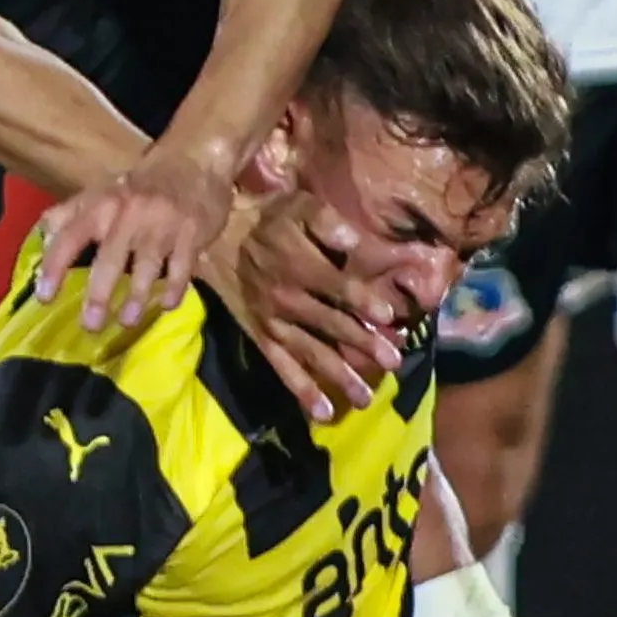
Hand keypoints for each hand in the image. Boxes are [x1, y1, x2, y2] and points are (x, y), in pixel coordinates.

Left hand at [34, 141, 234, 331]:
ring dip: (137, 298)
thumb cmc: (140, 185)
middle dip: (99, 295)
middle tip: (90, 326)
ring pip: (147, 268)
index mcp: (102, 205)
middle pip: (110, 261)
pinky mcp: (192, 234)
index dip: (54, 267)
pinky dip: (174, 289)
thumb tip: (42, 239)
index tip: (44, 297)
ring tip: (128, 322)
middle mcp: (129, 215)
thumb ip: (69, 214)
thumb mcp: (101, 191)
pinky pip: (183, 268)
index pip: (70, 237)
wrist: (194, 162)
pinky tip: (168, 305)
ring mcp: (162, 226)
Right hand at [204, 190, 405, 424]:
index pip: (336, 285)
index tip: (388, 316)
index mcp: (298, 264)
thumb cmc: (272, 219)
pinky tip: (322, 411)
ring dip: (338, 375)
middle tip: (393, 362)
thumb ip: (327, 222)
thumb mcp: (298, 205)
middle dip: (363, 343)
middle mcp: (287, 298)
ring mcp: (273, 322)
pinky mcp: (262, 337)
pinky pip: (282, 367)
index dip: (362, 299)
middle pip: (330, 323)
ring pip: (310, 352)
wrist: (223, 238)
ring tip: (365, 398)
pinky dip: (301, 390)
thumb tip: (353, 241)